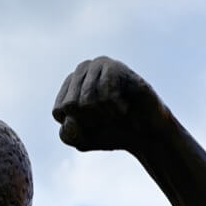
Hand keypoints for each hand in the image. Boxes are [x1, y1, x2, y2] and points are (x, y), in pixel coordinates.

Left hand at [51, 56, 167, 153]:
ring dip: (104, 115)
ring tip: (117, 112)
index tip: (93, 124)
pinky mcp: (115, 67)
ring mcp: (98, 65)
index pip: (59, 111)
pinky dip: (115, 107)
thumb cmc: (112, 132)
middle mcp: (81, 71)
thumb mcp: (82, 140)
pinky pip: (105, 92)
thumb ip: (66, 134)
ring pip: (86, 100)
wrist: (145, 134)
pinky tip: (125, 107)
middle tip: (107, 118)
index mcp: (68, 87)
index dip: (78, 126)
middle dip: (90, 120)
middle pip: (70, 105)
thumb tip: (69, 118)